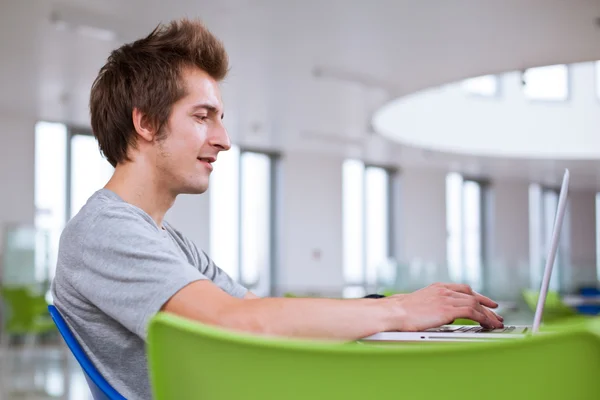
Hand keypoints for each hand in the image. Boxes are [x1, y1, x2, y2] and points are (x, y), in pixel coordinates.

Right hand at [385, 283, 503, 331]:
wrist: (395, 312)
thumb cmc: (402, 311)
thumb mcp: (421, 304)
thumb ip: (435, 306)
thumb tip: (446, 316)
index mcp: (437, 287)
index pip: (464, 289)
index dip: (478, 296)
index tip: (486, 302)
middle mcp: (444, 290)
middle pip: (472, 296)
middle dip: (487, 306)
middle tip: (496, 315)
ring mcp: (446, 299)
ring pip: (475, 304)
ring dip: (488, 315)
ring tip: (496, 323)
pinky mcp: (448, 309)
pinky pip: (472, 312)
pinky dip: (483, 318)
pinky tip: (487, 325)